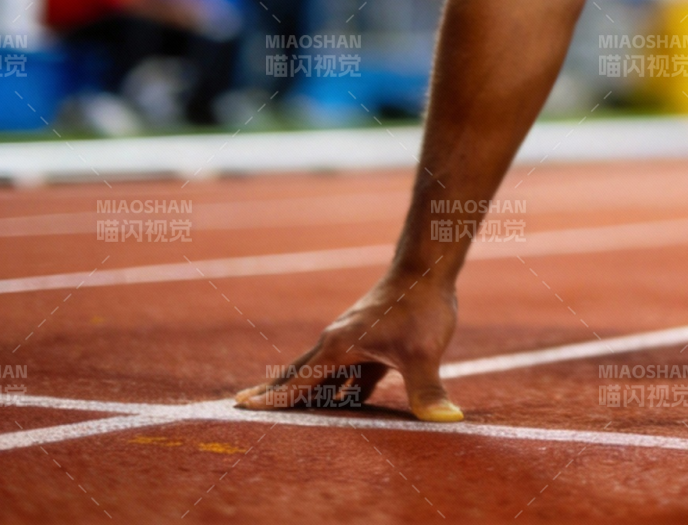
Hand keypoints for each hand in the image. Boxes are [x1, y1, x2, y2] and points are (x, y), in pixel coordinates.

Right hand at [235, 271, 462, 421]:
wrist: (429, 267)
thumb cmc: (421, 307)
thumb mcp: (423, 353)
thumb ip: (427, 389)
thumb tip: (448, 419)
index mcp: (337, 347)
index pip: (296, 382)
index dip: (271, 400)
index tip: (239, 408)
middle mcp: (337, 343)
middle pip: (299, 374)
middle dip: (274, 392)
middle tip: (240, 406)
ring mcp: (354, 340)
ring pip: (323, 373)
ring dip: (304, 391)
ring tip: (284, 411)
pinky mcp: (372, 341)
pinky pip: (347, 373)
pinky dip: (337, 389)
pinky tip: (339, 405)